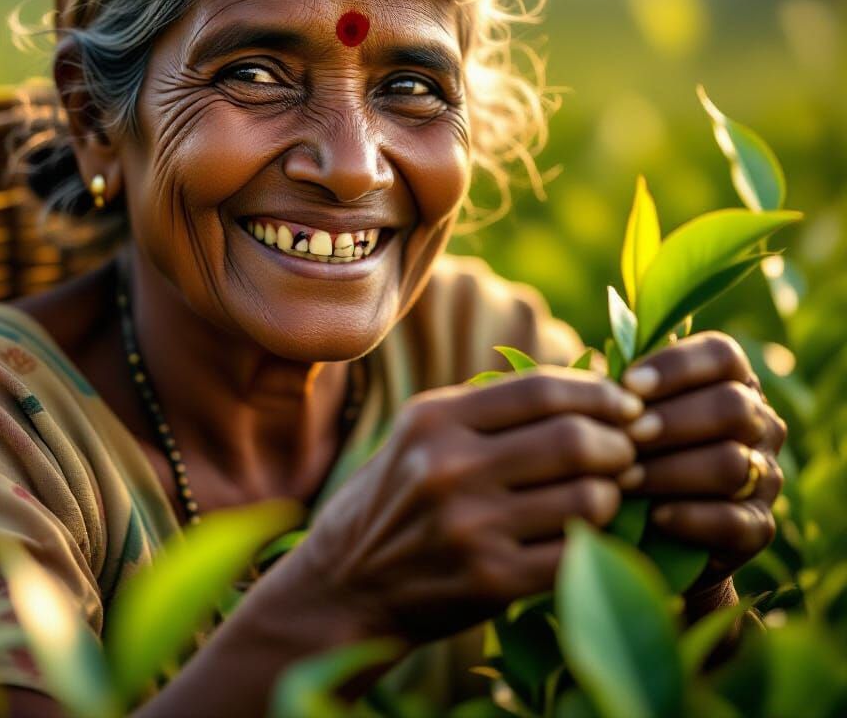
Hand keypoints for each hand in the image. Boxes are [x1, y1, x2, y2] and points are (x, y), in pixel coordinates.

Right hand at [297, 368, 642, 644]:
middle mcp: (448, 468)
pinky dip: (596, 541)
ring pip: (588, 497)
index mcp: (434, 419)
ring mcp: (469, 528)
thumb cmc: (399, 498)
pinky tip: (587, 534)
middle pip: (573, 439)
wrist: (345, 584)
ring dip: (613, 495)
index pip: (541, 390)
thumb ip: (493, 408)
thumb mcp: (423, 434)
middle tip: (626, 452)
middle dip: (618, 444)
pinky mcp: (489, 582)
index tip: (625, 404)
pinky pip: (576, 552)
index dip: (598, 393)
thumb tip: (593, 385)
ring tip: (605, 493)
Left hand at [616, 332, 786, 588]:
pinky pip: (735, 522)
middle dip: (671, 420)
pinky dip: (691, 517)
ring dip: (670, 470)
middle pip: (732, 407)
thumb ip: (628, 391)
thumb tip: (614, 384)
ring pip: (732, 463)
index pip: (722, 356)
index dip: (676, 366)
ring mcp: (765, 476)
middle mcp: (760, 423)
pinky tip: (653, 515)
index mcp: (732, 380)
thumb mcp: (627, 411)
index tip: (628, 386)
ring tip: (623, 478)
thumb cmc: (628, 445)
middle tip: (625, 435)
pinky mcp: (759, 527)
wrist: (644, 524)